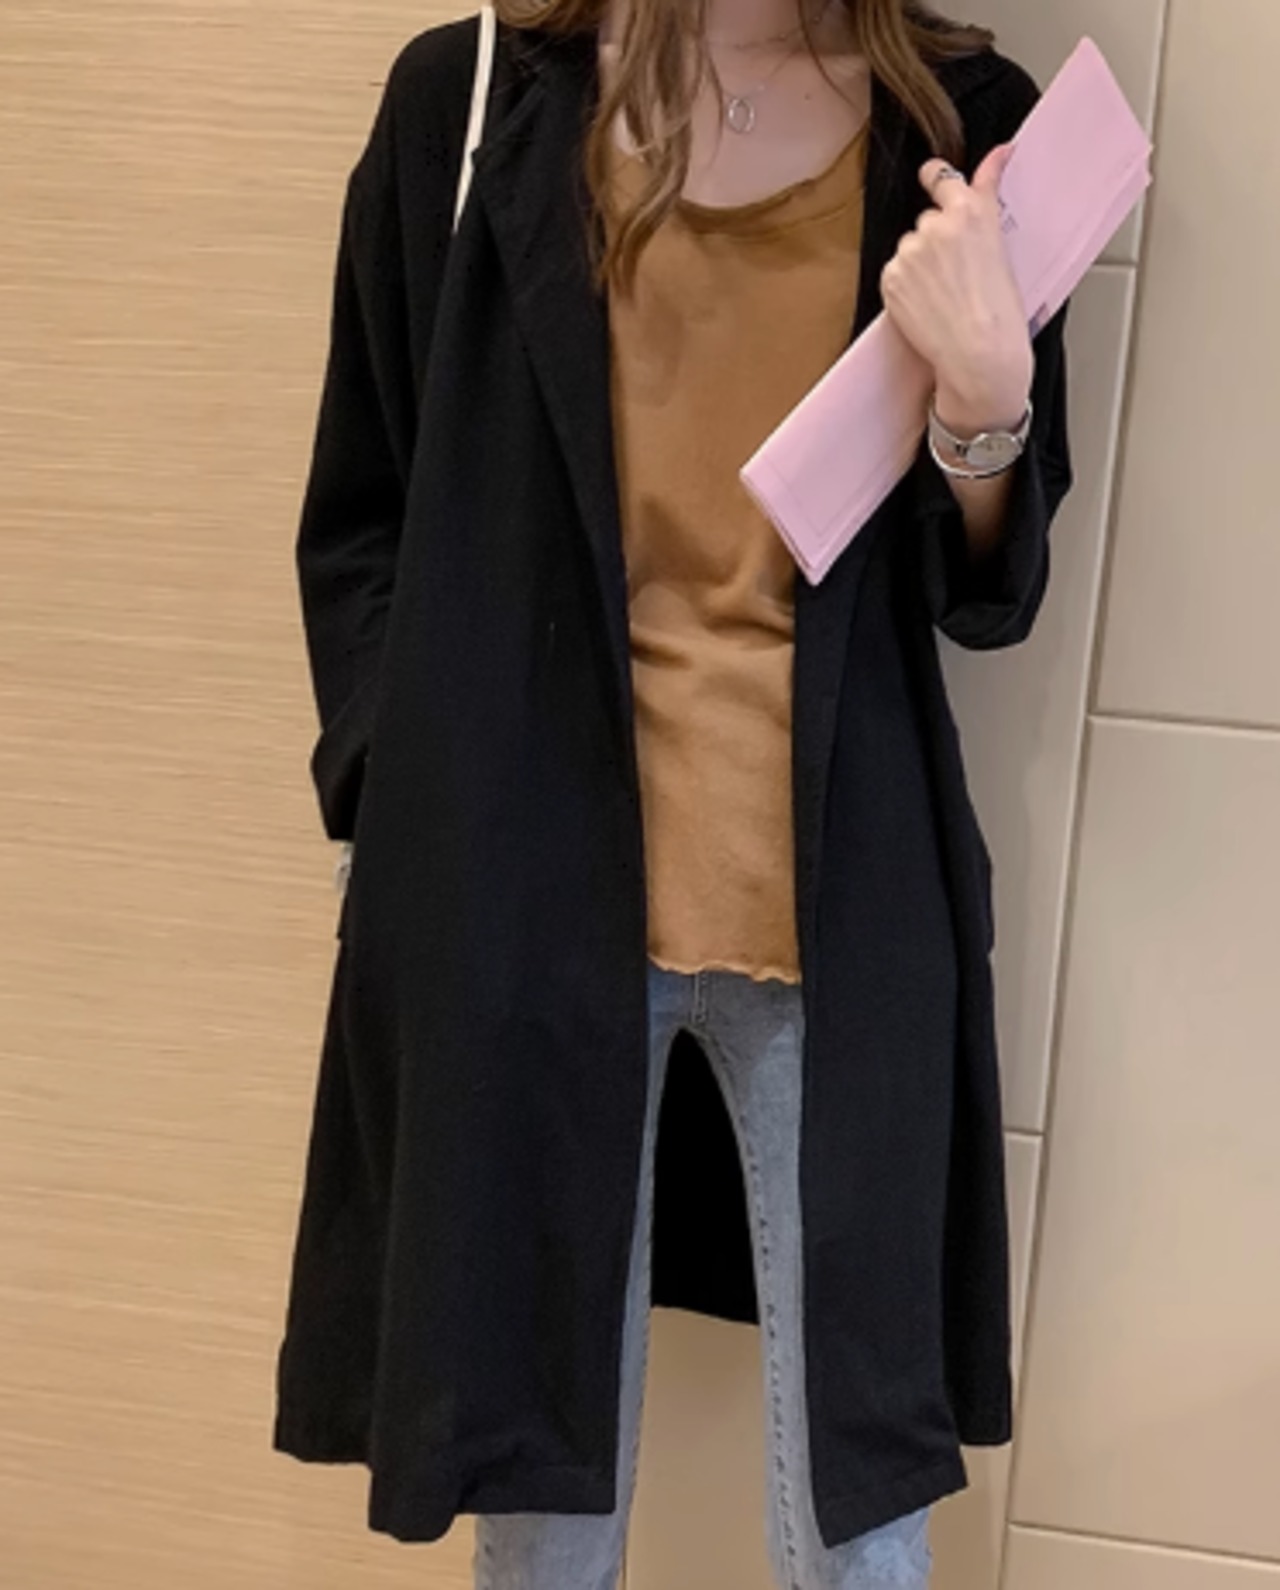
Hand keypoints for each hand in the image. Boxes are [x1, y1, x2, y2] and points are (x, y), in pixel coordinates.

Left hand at [880, 145, 1032, 436]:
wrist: (979, 355)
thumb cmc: (1000, 312)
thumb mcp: (1002, 249)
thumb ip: (987, 205)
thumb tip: (996, 159)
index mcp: (972, 211)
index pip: (945, 176)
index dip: (936, 175)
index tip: (932, 172)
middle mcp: (938, 223)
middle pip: (928, 219)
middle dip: (936, 240)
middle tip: (954, 275)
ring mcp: (910, 249)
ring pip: (911, 247)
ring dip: (920, 264)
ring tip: (943, 296)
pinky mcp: (891, 275)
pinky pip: (896, 272)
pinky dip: (906, 286)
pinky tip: (927, 305)